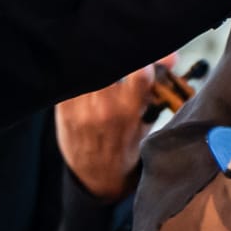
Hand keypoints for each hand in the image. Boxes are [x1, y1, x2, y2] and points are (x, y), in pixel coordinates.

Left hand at [55, 61, 169, 200]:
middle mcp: (102, 106)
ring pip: (92, 66)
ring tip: (109, 57)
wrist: (95, 177)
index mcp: (127, 112)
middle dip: (124, 54)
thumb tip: (169, 60)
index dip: (149, 58)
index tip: (151, 59)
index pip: (140, 72)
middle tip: (128, 53)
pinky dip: (83, 69)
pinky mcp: (61, 105)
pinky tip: (90, 68)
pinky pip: (72, 76)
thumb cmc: (126, 150)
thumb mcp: (147, 125)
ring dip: (103, 59)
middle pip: (112, 63)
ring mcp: (79, 105)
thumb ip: (154, 92)